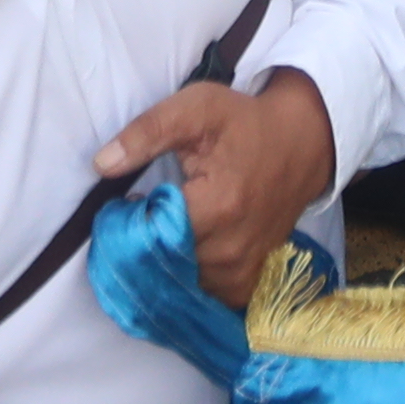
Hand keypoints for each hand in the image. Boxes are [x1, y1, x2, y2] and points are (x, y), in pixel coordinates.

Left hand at [99, 67, 337, 305]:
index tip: (130, 201)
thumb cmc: (245, 122)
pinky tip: (182, 255)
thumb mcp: (197, 108)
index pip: (151, 234)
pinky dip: (187, 281)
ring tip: (163, 232)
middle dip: (143, 245)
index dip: (130, 221)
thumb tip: (102, 164)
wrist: (302, 142)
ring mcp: (242, 270)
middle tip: (142, 217)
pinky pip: (203, 296)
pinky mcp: (247, 280)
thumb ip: (148, 132)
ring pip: (180, 283)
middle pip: (163, 263)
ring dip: (162, 264)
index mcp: (218, 206)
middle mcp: (231, 249)